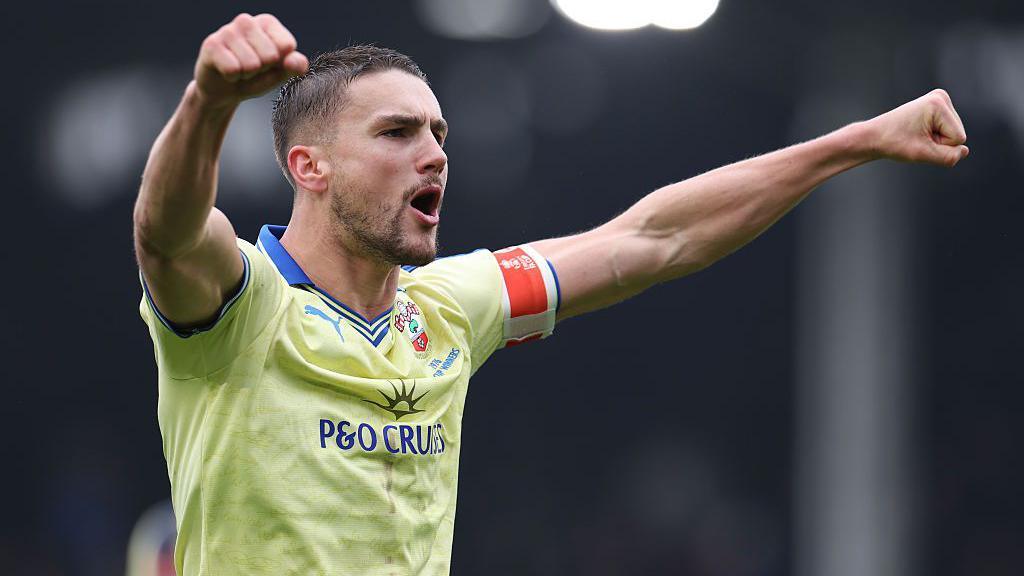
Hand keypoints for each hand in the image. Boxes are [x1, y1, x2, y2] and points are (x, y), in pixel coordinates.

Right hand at [193, 13, 308, 109]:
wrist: (224, 91)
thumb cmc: (255, 78)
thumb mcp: (280, 74)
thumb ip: (295, 67)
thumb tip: (295, 61)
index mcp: (267, 22)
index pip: (287, 46)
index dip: (279, 63)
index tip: (268, 63)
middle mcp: (247, 21)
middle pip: (270, 56)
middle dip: (262, 71)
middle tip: (251, 69)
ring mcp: (227, 31)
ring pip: (252, 65)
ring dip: (246, 75)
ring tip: (239, 70)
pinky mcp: (211, 44)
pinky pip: (233, 70)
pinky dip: (233, 78)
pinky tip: (226, 72)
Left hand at [866, 89, 968, 166]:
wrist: (874, 136)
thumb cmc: (894, 143)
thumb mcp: (923, 154)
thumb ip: (948, 156)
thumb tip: (965, 151)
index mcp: (938, 103)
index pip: (958, 138)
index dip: (939, 146)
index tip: (917, 140)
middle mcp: (941, 97)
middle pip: (957, 135)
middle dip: (938, 142)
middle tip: (915, 138)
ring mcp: (939, 101)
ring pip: (953, 134)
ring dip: (935, 140)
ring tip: (915, 135)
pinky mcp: (937, 107)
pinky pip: (947, 131)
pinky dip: (934, 137)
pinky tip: (918, 132)